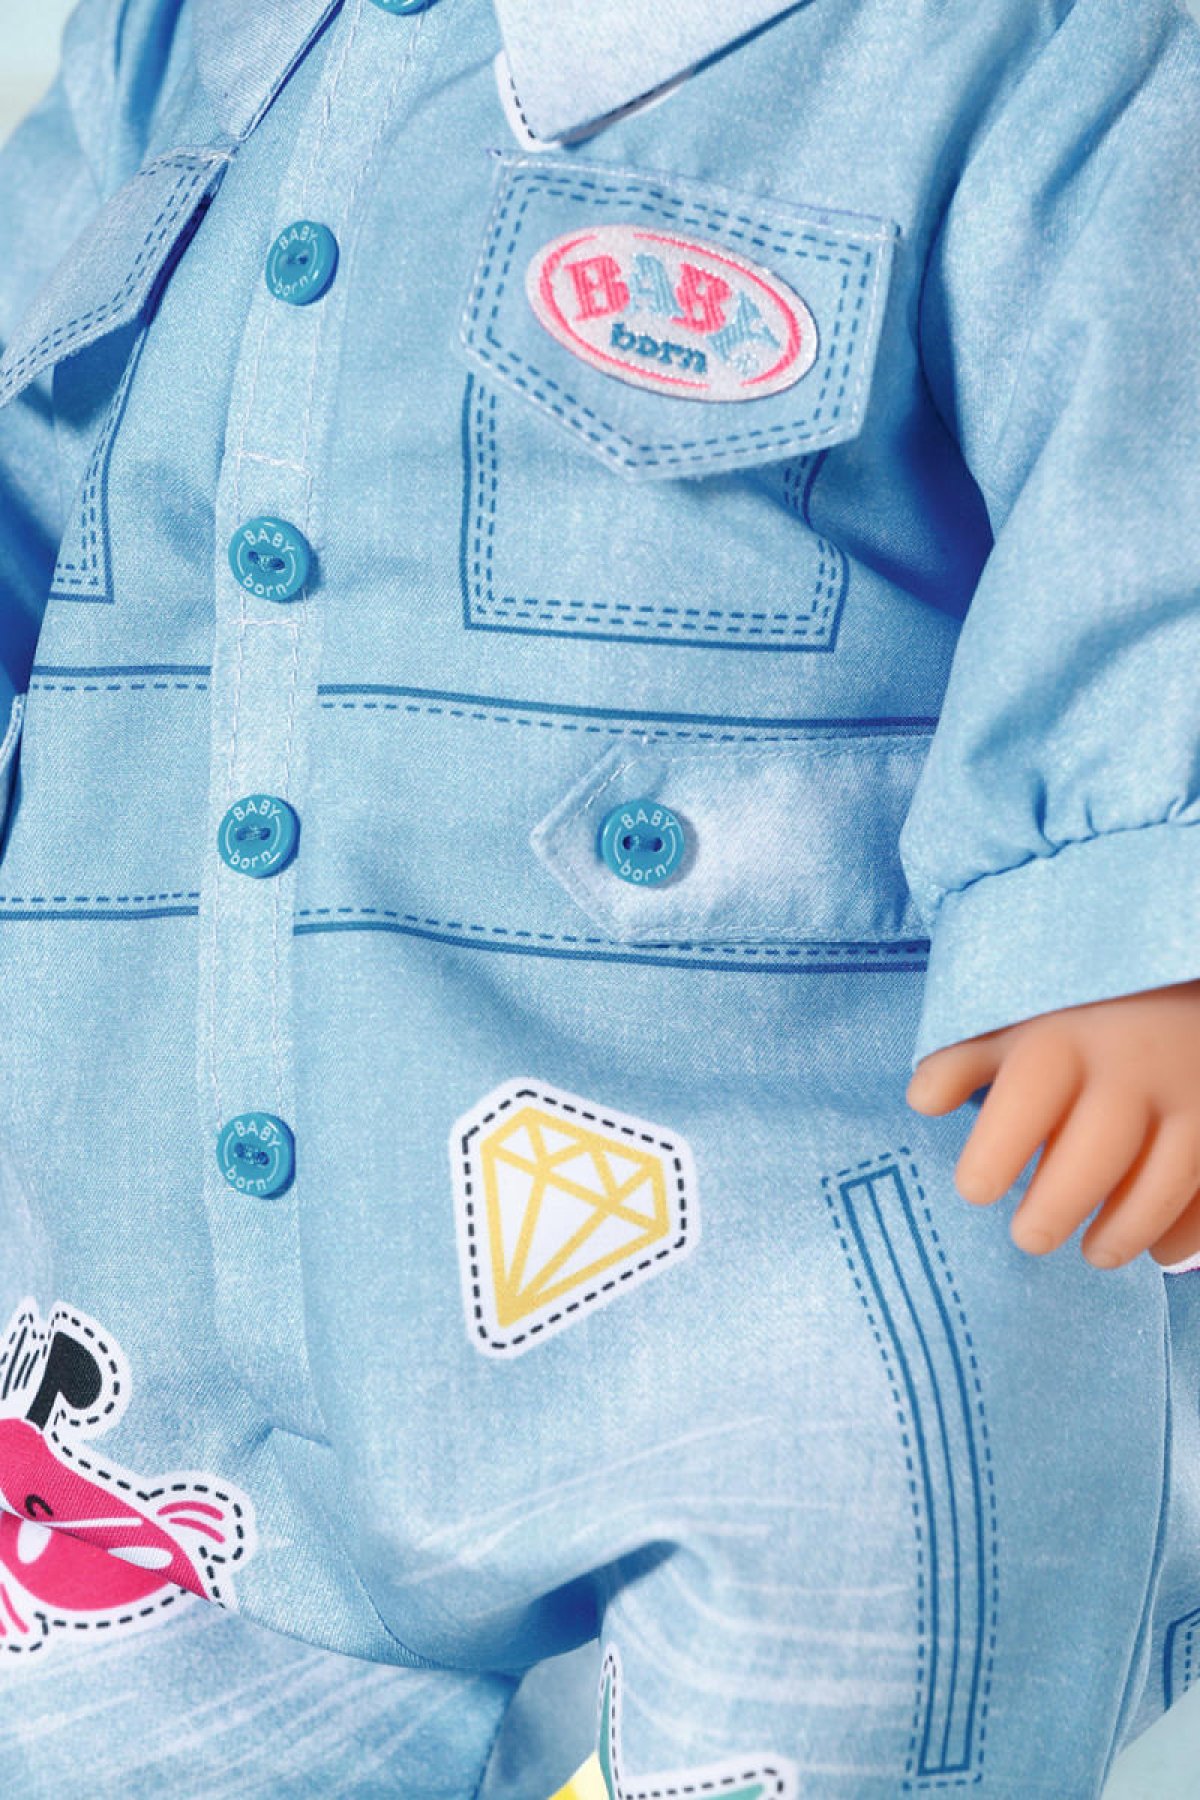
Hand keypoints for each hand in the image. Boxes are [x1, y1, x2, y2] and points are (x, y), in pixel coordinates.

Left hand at [905, 979, 1199, 1269]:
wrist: (1182, 973)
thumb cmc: (1088, 1004)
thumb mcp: (1022, 1015)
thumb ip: (969, 1058)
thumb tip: (921, 1102)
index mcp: (1067, 1036)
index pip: (1026, 1099)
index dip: (994, 1156)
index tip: (976, 1192)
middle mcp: (1134, 1066)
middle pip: (1096, 1153)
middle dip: (1056, 1207)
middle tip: (1028, 1238)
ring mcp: (1194, 1093)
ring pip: (1166, 1179)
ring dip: (1126, 1229)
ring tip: (1095, 1253)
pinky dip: (1186, 1227)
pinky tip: (1160, 1251)